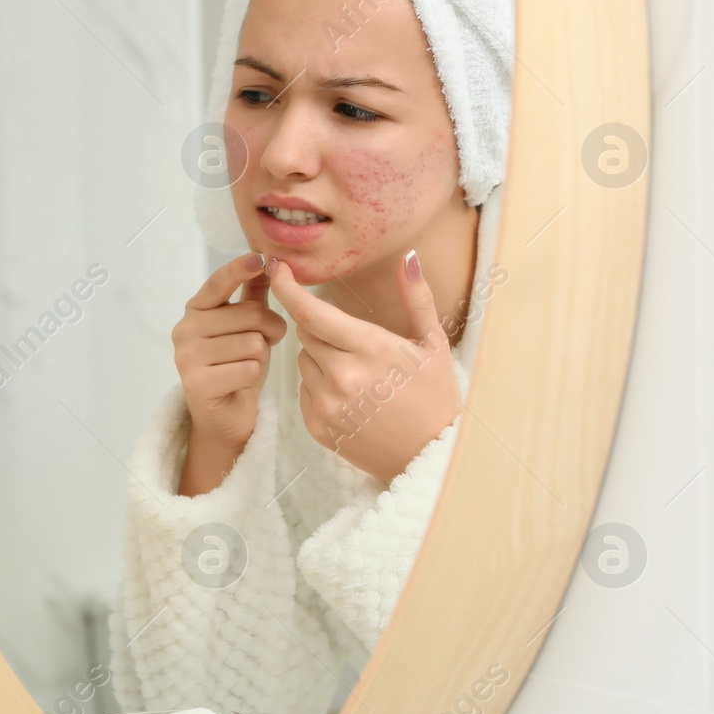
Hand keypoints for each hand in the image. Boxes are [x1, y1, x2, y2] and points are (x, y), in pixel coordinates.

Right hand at [172, 252, 287, 495]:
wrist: (225, 417)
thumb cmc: (237, 366)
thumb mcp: (248, 327)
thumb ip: (253, 295)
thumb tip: (269, 260)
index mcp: (196, 309)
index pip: (219, 282)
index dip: (240, 269)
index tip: (260, 259)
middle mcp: (185, 328)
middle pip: (250, 314)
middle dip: (270, 329)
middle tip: (265, 345)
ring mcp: (186, 356)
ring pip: (252, 343)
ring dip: (262, 357)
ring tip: (248, 366)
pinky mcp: (197, 383)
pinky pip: (247, 369)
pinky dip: (253, 378)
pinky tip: (239, 384)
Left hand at [269, 251, 460, 484]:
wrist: (430, 457)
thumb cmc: (435, 395)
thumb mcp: (433, 343)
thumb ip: (416, 298)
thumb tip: (409, 257)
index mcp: (369, 349)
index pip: (310, 312)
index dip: (287, 288)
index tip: (278, 270)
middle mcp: (342, 376)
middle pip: (305, 333)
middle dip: (321, 329)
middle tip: (354, 343)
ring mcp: (327, 404)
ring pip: (302, 362)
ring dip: (320, 359)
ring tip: (357, 375)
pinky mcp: (317, 427)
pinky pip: (303, 391)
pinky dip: (319, 388)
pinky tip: (350, 398)